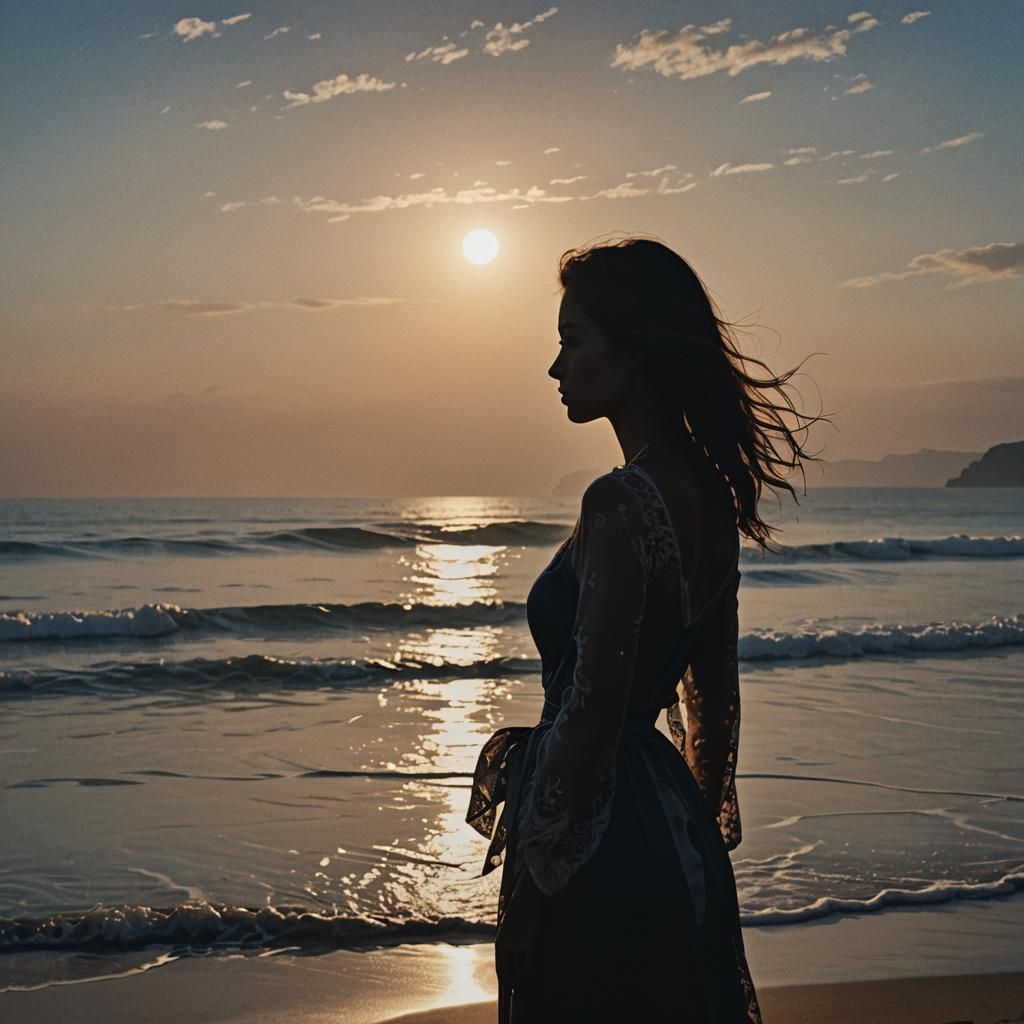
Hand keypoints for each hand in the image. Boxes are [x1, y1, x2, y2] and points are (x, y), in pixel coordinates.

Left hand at [495, 866, 546, 989]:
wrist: (529, 893)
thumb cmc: (520, 908)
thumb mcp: (509, 925)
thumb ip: (508, 941)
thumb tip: (513, 958)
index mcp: (499, 941)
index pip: (500, 969)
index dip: (506, 981)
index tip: (511, 989)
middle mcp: (506, 945)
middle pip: (511, 974)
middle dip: (517, 985)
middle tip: (523, 992)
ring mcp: (518, 945)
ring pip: (522, 972)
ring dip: (526, 981)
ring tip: (532, 987)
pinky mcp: (530, 943)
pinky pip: (533, 965)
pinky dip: (536, 972)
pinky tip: (539, 974)